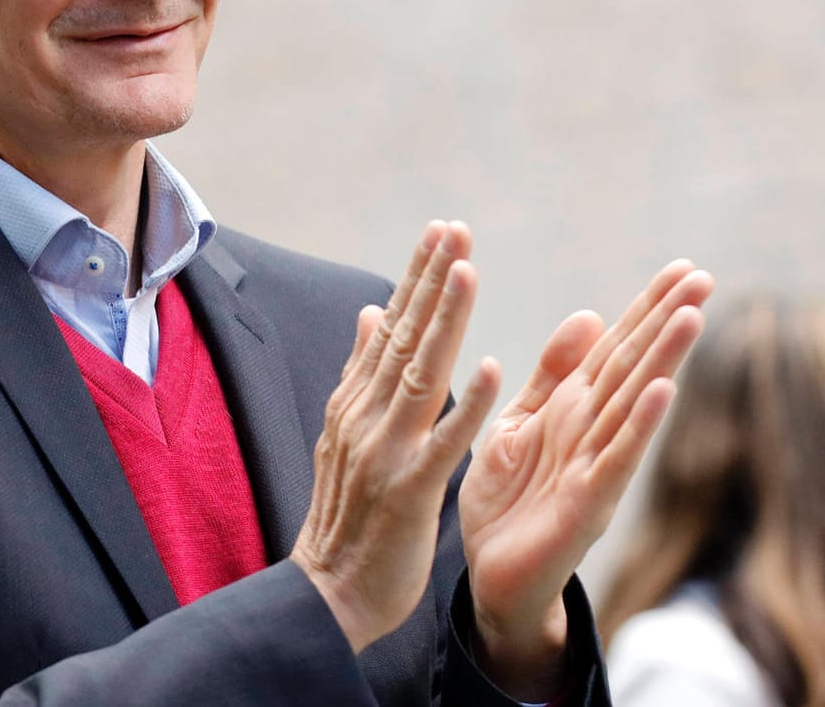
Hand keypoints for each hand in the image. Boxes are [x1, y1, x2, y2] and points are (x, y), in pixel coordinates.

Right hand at [292, 221, 501, 651]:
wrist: (328, 595)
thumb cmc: (348, 518)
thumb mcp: (345, 436)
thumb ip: (361, 373)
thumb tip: (369, 312)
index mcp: (355, 403)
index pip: (389, 327)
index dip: (416, 279)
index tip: (440, 232)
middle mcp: (366, 418)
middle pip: (403, 337)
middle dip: (430, 280)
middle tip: (455, 229)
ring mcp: (385, 453)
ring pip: (420, 375)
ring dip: (445, 322)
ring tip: (468, 272)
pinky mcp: (409, 493)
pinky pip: (444, 443)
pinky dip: (469, 406)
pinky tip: (495, 371)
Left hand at [458, 258, 712, 697]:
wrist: (489, 579)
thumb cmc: (507, 502)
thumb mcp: (520, 424)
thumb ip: (553, 375)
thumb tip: (590, 315)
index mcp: (572, 408)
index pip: (617, 347)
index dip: (648, 308)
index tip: (684, 268)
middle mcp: (593, 431)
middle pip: (635, 365)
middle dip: (667, 321)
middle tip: (704, 276)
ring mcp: (596, 466)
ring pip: (634, 404)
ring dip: (663, 360)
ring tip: (692, 316)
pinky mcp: (587, 504)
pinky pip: (616, 458)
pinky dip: (640, 424)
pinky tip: (664, 389)